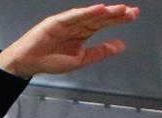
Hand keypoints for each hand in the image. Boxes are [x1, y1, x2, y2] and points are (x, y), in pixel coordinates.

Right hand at [0, 4, 138, 77]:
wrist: (28, 63)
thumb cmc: (49, 60)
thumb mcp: (81, 59)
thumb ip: (100, 52)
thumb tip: (120, 46)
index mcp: (82, 33)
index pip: (104, 23)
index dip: (118, 19)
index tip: (133, 15)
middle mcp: (76, 25)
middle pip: (99, 17)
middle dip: (115, 14)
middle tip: (131, 11)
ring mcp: (66, 22)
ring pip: (88, 15)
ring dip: (104, 12)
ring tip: (119, 9)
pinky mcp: (55, 22)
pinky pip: (72, 16)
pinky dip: (85, 12)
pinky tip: (97, 9)